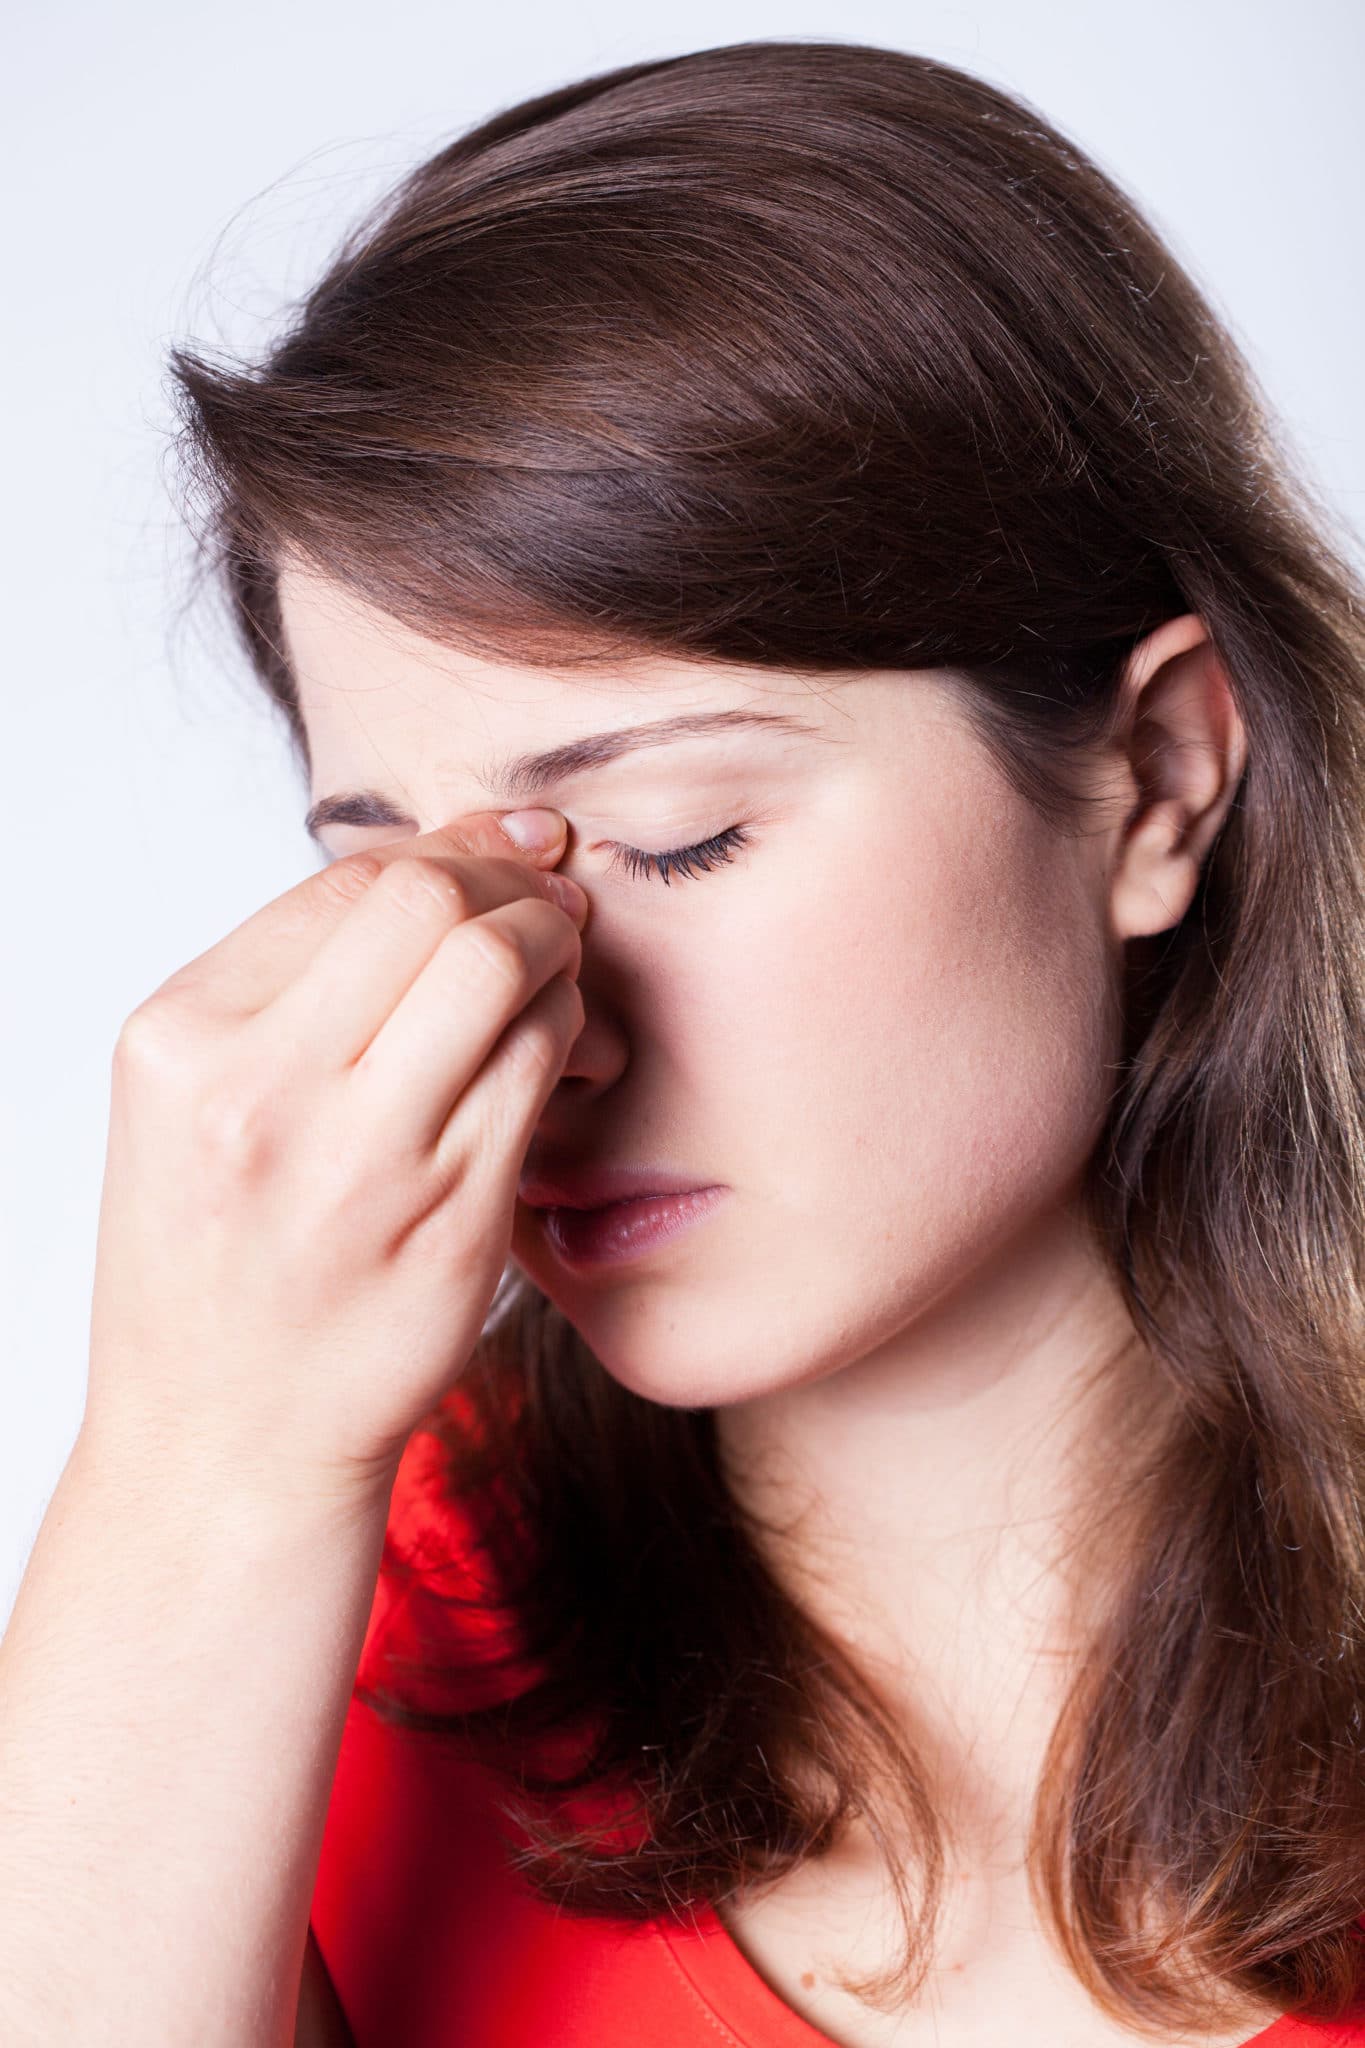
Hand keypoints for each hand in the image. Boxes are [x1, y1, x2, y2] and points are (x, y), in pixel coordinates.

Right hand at [81, 809, 587, 1510]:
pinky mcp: (449, 1217)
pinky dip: (565, 1029)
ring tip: (558, 967)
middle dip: (510, 882)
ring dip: (554, 946)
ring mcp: (360, 1158)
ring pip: (499, 970)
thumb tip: (443, 857)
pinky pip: (535, 1067)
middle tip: (548, 901)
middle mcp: (260, 1089)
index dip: (449, 848)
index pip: (346, 881)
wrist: (224, 1440)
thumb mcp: (195, 1102)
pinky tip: (559, 1042)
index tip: (501, 851)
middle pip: (430, 901)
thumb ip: (294, 984)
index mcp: (182, 1040)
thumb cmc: (217, 1260)